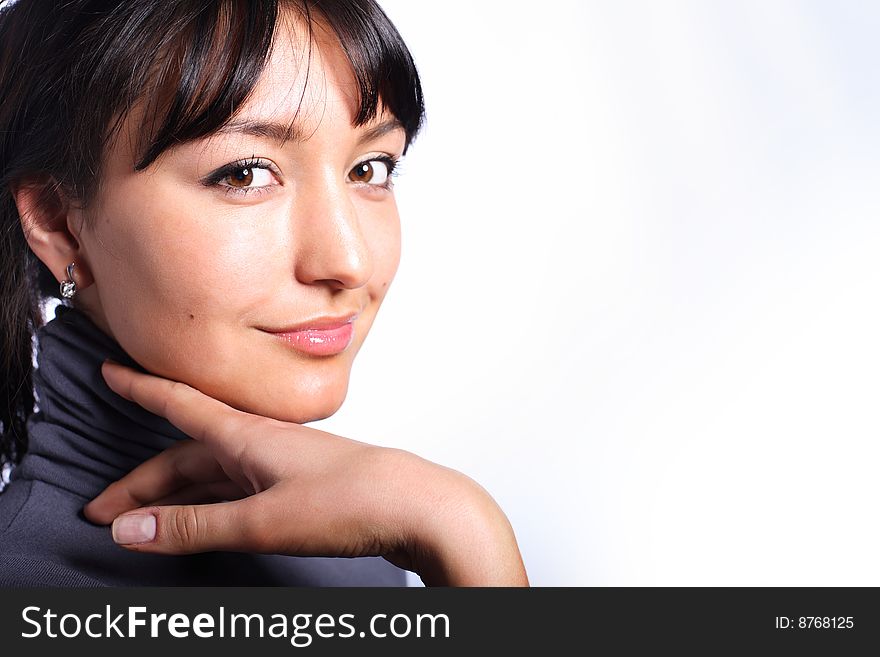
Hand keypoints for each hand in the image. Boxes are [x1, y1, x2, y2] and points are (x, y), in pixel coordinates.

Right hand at [83, 361, 528, 586]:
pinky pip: (236, 493)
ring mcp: (280, 466)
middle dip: (140, 484)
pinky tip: (198, 522)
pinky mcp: (298, 488)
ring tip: (139, 524)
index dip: (141, 389)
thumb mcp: (262, 520)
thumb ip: (195, 527)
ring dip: (172, 501)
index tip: (111, 371)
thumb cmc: (352, 501)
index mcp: (248, 437)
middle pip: (185, 457)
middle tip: (103, 509)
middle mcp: (261, 444)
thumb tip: (132, 530)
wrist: (417, 507)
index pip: (179, 405)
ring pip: (210, 478)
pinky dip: (206, 508)